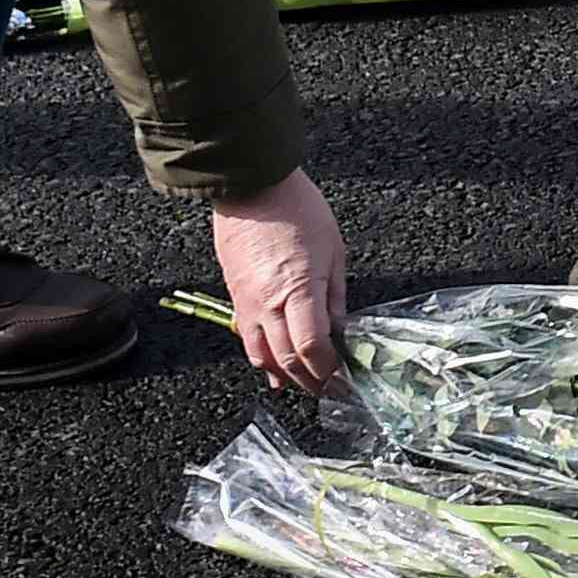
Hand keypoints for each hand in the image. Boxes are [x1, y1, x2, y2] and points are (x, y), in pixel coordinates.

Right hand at [210, 169, 345, 387]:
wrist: (252, 188)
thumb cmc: (298, 210)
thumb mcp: (333, 249)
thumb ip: (335, 295)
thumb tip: (340, 330)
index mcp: (297, 289)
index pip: (311, 346)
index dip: (327, 369)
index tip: (342, 378)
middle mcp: (267, 303)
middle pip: (286, 359)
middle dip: (309, 380)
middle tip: (328, 389)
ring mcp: (247, 302)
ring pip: (261, 355)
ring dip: (284, 375)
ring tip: (305, 383)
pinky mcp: (234, 297)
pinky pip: (247, 338)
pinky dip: (262, 358)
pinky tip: (274, 367)